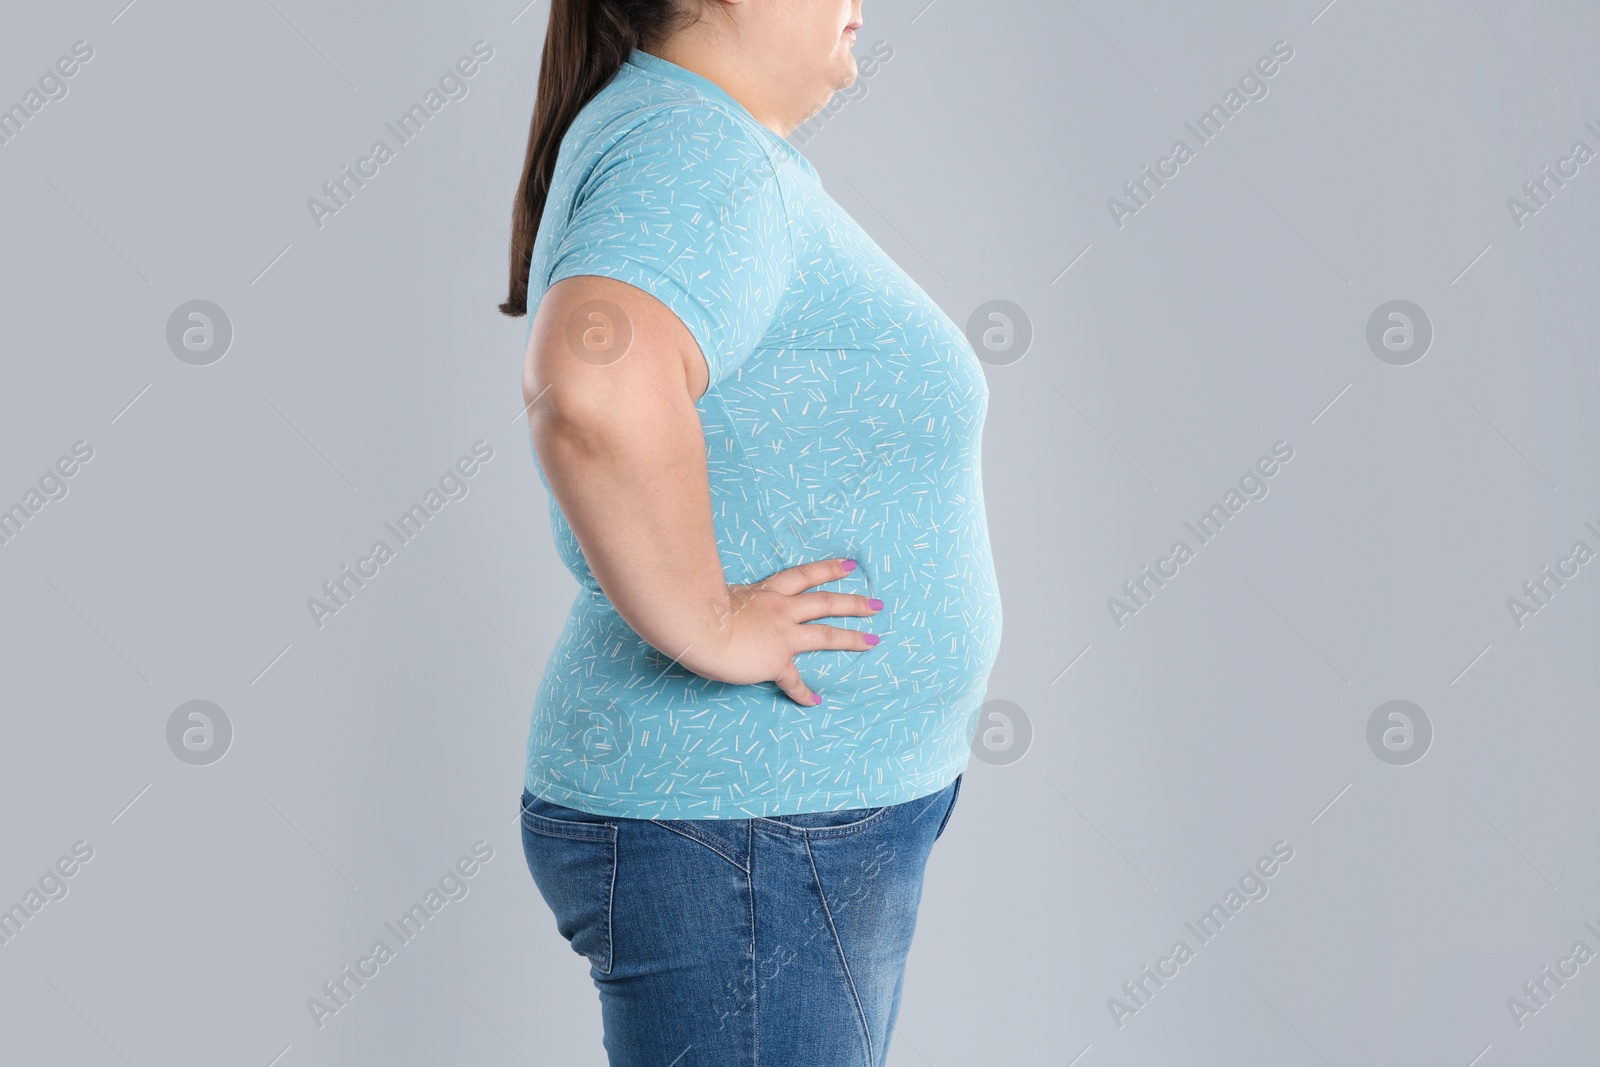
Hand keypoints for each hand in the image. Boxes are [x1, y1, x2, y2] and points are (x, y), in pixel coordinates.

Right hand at [686, 558, 883, 705]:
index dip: (826, 570)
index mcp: (764, 592)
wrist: (695, 625)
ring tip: (873, 639)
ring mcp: (781, 633)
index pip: (801, 576)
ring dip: (851, 637)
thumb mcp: (713, 593)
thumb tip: (713, 604)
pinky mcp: (776, 659)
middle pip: (824, 601)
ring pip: (825, 633)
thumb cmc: (695, 605)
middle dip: (853, 602)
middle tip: (876, 603)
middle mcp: (778, 608)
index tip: (848, 567)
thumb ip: (725, 600)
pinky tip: (814, 701)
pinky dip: (802, 692)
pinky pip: (793, 680)